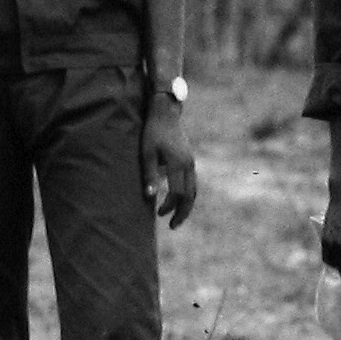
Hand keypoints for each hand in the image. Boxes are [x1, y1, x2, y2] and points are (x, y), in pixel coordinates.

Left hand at [142, 99, 197, 228]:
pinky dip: (187, 195)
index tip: (159, 214)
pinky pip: (192, 183)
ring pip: (193, 190)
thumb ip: (149, 174)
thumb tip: (150, 196)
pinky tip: (178, 199)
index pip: (177, 193)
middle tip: (173, 225)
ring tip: (176, 216)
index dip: (169, 206)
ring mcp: (191, 163)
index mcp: (178, 164)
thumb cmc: (153, 132)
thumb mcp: (147, 152)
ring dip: (186, 205)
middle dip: (182, 213)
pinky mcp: (190, 160)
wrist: (166, 114)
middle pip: (190, 196)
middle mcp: (188, 165)